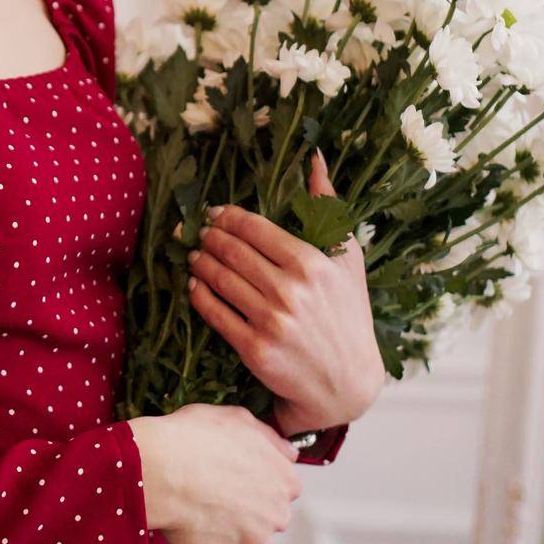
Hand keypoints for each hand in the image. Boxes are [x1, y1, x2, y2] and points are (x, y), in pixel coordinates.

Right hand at [128, 405, 302, 543]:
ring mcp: (250, 542)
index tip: (238, 472)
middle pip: (266, 514)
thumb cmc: (195, 440)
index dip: (258, 477)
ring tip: (198, 501)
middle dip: (247, 504)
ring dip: (227, 524)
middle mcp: (276, 516)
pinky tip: (188, 517)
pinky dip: (204, 539)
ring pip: (243, 535)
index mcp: (285, 481)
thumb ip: (272, 439)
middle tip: (215, 486)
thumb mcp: (239, 418)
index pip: (283, 486)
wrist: (159, 469)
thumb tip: (287, 452)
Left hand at [187, 149, 384, 430]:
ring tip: (195, 254)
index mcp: (312, 263)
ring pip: (220, 279)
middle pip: (232, 252)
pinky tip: (195, 285)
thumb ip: (329, 206)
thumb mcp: (349, 260)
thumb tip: (316, 159)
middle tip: (201, 232)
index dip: (228, 217)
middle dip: (210, 237)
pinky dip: (199, 295)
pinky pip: (215, 314)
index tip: (216, 213)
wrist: (347, 384)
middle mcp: (290, 290)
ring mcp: (271, 321)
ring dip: (201, 262)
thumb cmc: (348, 316)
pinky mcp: (255, 349)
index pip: (254, 229)